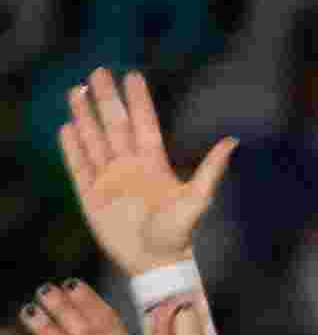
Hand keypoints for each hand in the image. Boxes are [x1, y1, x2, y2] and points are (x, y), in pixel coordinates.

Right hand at [59, 70, 229, 276]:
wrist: (154, 262)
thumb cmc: (178, 234)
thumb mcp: (197, 198)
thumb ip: (210, 169)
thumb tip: (232, 142)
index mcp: (153, 164)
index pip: (143, 124)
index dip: (138, 101)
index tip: (132, 76)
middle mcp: (129, 166)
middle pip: (114, 125)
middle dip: (106, 100)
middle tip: (97, 72)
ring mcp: (109, 179)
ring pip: (94, 140)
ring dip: (85, 117)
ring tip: (75, 92)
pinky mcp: (91, 194)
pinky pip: (78, 166)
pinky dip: (72, 148)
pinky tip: (67, 128)